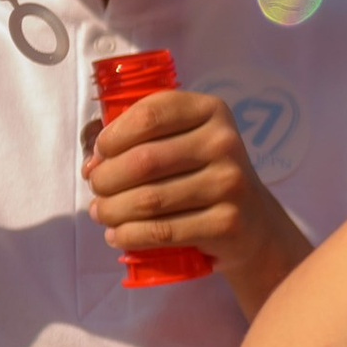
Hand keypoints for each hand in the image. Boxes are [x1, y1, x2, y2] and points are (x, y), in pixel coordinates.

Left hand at [87, 90, 303, 308]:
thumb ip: (136, 139)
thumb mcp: (181, 141)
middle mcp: (224, 143)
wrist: (253, 221)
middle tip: (97, 191)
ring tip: (102, 214)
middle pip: (144, 160)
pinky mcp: (227, 223)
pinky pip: (163, 231)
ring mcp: (229, 183)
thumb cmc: (202, 174)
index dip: (112, 138)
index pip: (149, 115)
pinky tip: (118, 235)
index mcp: (210, 111)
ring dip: (112, 211)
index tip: (99, 156)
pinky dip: (129, 235)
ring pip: (149, 199)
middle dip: (106, 180)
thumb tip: (93, 164)